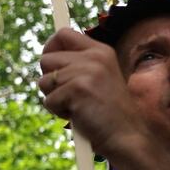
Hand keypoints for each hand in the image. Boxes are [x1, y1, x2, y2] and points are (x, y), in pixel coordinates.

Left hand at [38, 28, 149, 159]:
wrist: (126, 135)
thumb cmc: (106, 111)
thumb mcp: (96, 78)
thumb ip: (77, 64)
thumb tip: (45, 56)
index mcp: (100, 50)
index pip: (63, 34)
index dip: (49, 47)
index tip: (51, 65)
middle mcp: (94, 56)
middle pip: (46, 58)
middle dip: (49, 80)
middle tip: (69, 94)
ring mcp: (86, 72)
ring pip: (43, 81)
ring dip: (54, 98)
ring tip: (76, 106)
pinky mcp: (77, 89)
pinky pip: (48, 100)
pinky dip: (58, 112)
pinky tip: (78, 115)